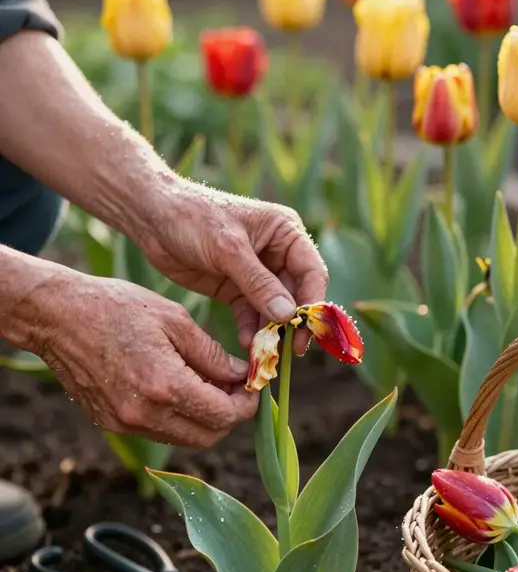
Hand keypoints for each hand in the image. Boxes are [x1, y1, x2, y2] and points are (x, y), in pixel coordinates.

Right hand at [31, 271, 257, 447]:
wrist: (55, 316)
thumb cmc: (115, 307)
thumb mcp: (174, 320)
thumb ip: (212, 354)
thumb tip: (241, 375)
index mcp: (164, 385)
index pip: (223, 415)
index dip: (246, 404)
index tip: (253, 387)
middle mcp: (144, 414)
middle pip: (208, 437)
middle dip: (229, 416)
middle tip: (235, 388)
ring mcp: (125, 423)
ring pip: (184, 438)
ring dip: (204, 419)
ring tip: (208, 385)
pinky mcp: (110, 423)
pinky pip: (158, 432)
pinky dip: (177, 418)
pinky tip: (178, 389)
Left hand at [139, 181, 328, 353]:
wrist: (152, 218)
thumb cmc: (193, 218)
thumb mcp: (228, 249)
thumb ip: (258, 283)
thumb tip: (288, 315)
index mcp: (285, 232)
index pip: (312, 272)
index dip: (312, 304)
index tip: (306, 331)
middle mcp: (277, 253)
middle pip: (296, 295)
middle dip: (292, 324)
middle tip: (289, 352)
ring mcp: (257, 273)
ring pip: (275, 309)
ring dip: (271, 331)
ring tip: (265, 352)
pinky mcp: (236, 289)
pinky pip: (252, 314)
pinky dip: (251, 330)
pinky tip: (247, 344)